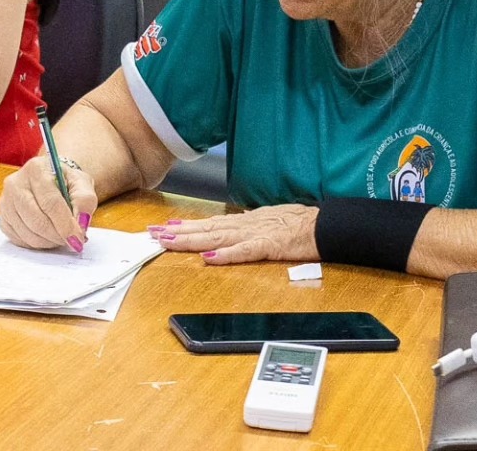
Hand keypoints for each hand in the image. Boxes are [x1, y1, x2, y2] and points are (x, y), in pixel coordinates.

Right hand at [0, 155, 97, 252]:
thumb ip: (85, 201)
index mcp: (36, 169)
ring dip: (49, 242)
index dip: (66, 225)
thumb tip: (80, 224)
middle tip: (72, 240)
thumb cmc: (66, 182)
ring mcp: (5, 201)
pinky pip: (20, 240)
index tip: (78, 238)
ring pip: (28, 233)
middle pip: (37, 221)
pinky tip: (47, 235)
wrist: (51, 180)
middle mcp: (15, 183)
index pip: (50, 203)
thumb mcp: (82, 183)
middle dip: (58, 236)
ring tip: (61, 235)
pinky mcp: (3, 218)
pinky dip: (37, 243)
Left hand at [149, 204, 319, 264]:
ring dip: (190, 240)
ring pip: (217, 237)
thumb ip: (250, 222)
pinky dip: (226, 254)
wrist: (324, 224)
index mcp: (244, 222)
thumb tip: (235, 220)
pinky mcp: (269, 245)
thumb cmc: (299, 223)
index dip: (185, 226)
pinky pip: (244, 251)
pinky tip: (208, 257)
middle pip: (205, 229)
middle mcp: (244, 225)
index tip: (164, 227)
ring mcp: (255, 234)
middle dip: (177, 232)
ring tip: (167, 241)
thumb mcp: (269, 219)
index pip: (209, 223)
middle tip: (152, 233)